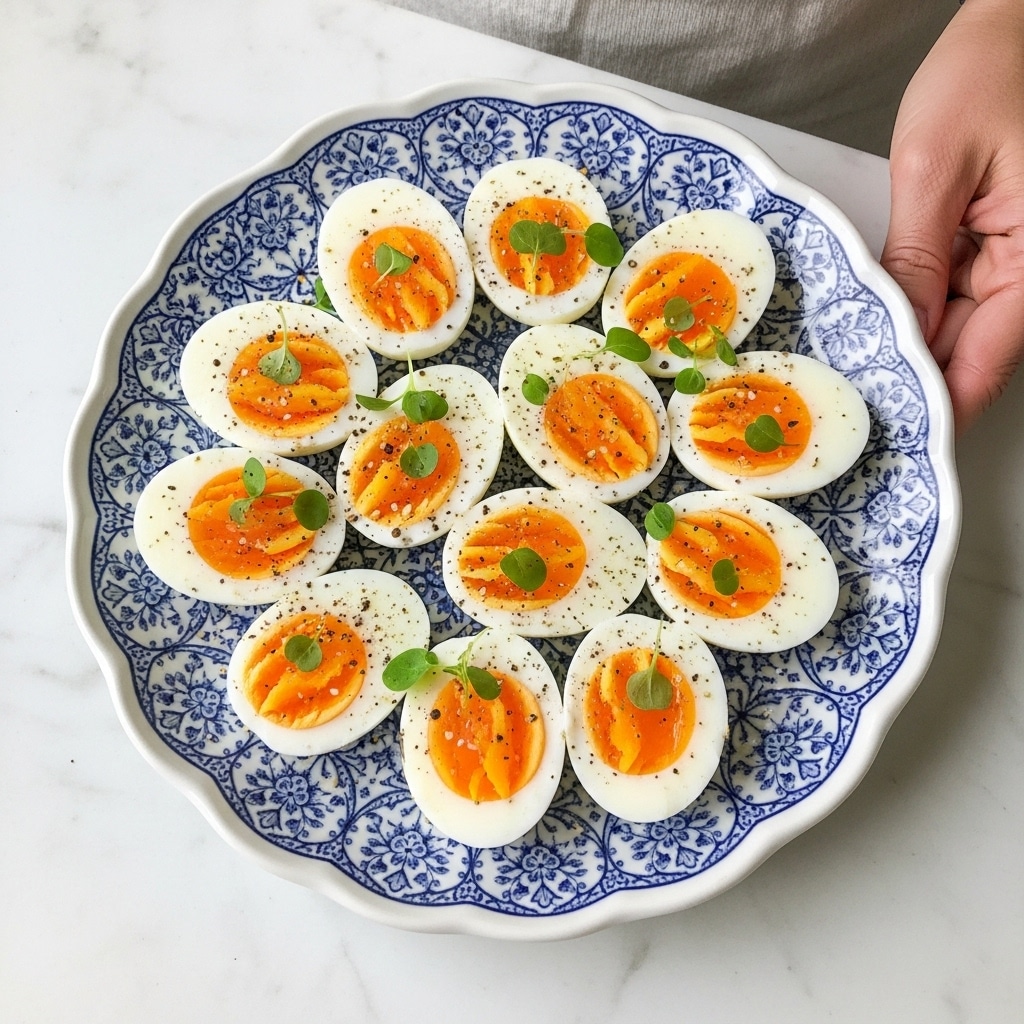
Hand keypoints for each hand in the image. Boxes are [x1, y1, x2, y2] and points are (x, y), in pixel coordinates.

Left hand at [881, 0, 1023, 431]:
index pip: (983, 363)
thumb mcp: (937, 163)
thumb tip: (899, 330)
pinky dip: (916, 310)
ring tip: (844, 371)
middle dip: (909, 381)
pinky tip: (872, 320)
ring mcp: (1017, 260)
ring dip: (907, 347)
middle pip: (969, 353)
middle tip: (843, 413)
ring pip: (959, 330)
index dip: (934, 407)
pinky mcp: (997, 247)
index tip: (890, 441)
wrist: (1021, 18)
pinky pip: (956, 295)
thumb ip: (916, 255)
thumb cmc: (996, 67)